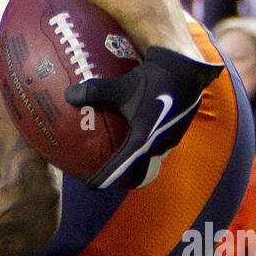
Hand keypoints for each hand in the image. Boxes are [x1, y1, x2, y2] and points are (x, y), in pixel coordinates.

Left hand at [65, 47, 222, 189]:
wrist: (187, 69)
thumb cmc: (154, 78)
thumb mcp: (122, 86)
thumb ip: (95, 91)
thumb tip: (68, 95)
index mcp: (144, 139)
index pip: (121, 167)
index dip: (105, 178)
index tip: (91, 186)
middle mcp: (159, 145)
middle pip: (140, 174)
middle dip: (125, 180)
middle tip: (109, 179)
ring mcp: (170, 140)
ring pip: (152, 161)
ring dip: (138, 166)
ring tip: (123, 163)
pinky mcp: (177, 132)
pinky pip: (159, 148)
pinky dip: (147, 150)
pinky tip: (139, 138)